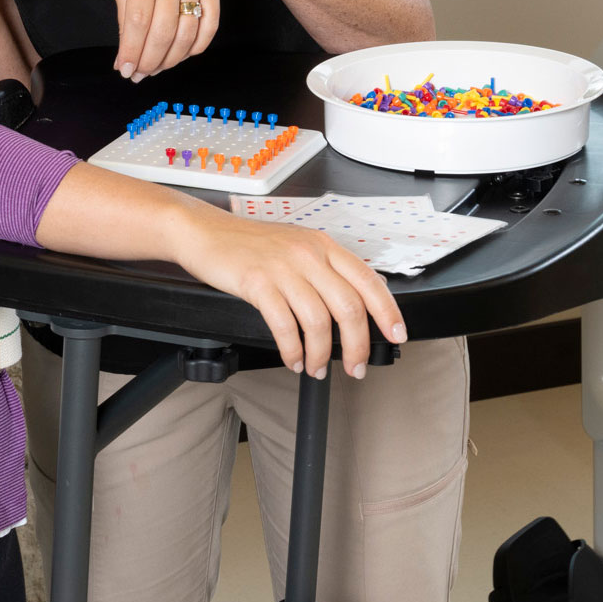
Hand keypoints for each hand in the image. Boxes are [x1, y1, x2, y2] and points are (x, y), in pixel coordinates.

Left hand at [109, 0, 220, 78]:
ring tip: (156, 68)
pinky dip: (197, 46)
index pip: (136, 21)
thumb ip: (122, 9)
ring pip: (187, 32)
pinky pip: (211, 23)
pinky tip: (182, 54)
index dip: (130, 51)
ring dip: (171, 59)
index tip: (124, 69)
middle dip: (149, 60)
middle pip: (161, 31)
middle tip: (139, 74)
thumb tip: (122, 53)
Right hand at [170, 204, 407, 376]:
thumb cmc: (249, 244)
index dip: (387, 311)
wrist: (206, 232)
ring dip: (320, 355)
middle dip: (357, 345)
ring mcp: (283, 268)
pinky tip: (292, 358)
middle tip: (355, 367)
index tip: (396, 335)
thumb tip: (355, 302)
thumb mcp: (297, 246)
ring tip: (315, 368)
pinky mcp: (257, 282)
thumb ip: (325, 269)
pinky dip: (292, 349)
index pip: (368, 280)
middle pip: (348, 307)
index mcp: (323, 245)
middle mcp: (308, 254)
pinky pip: (284, 325)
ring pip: (318, 321)